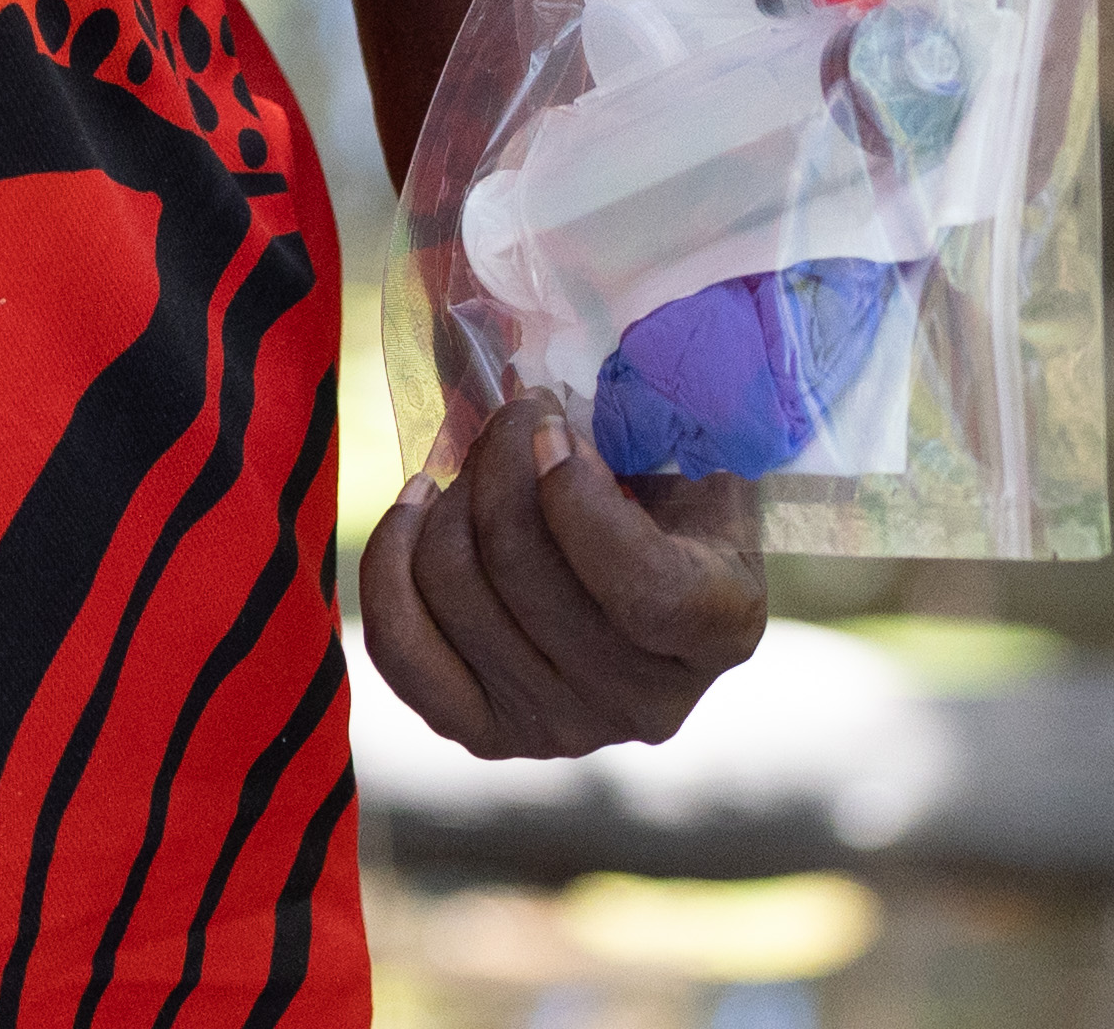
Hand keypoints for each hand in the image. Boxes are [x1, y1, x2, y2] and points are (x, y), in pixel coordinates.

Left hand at [356, 399, 764, 759]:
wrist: (644, 574)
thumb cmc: (667, 495)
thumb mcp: (682, 446)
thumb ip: (634, 418)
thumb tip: (518, 380)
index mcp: (721, 627)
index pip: (643, 588)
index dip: (577, 498)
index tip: (551, 426)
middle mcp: (647, 703)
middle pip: (521, 568)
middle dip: (497, 460)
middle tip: (511, 414)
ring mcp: (562, 729)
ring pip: (453, 589)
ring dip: (449, 499)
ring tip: (475, 465)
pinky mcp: (486, 733)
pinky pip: (402, 649)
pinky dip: (392, 558)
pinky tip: (416, 506)